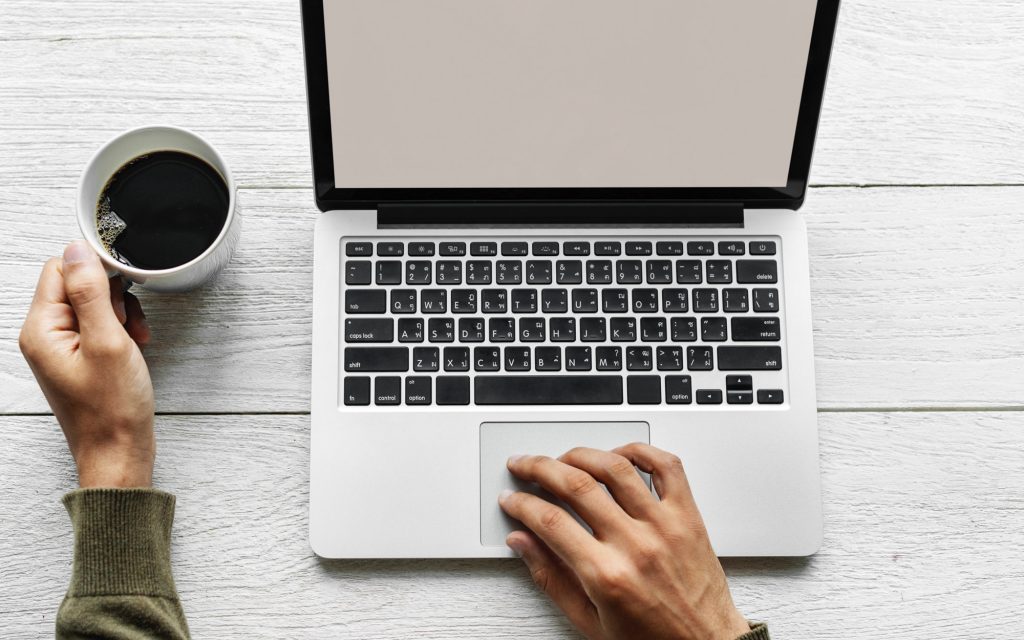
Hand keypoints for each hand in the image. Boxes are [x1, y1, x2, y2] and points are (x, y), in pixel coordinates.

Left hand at [19, 240, 153, 487]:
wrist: (119, 453)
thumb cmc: (113, 409)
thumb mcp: (107, 341)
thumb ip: (90, 292)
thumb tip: (77, 249)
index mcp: (41, 329)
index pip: (60, 269)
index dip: (96, 271)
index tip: (124, 285)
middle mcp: (44, 336)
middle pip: (77, 285)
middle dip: (112, 296)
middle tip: (127, 323)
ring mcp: (61, 348)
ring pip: (93, 304)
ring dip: (121, 313)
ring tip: (134, 339)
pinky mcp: (79, 358)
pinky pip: (99, 326)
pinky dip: (121, 330)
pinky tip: (134, 346)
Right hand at [499, 443, 750, 639]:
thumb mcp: (590, 621)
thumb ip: (551, 578)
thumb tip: (522, 542)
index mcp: (607, 576)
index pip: (550, 521)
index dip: (522, 504)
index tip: (511, 499)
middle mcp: (636, 544)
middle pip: (576, 485)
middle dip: (539, 468)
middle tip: (523, 466)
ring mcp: (664, 525)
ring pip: (616, 467)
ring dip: (581, 454)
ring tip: (563, 459)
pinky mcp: (688, 516)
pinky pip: (666, 467)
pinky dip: (640, 451)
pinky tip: (617, 455)